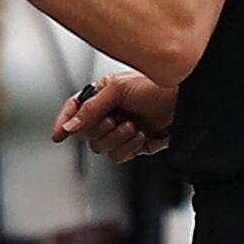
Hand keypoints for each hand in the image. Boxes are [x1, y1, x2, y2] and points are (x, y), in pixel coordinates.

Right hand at [54, 72, 175, 160]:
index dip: (64, 122)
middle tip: (115, 120)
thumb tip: (70, 127)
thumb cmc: (156, 86)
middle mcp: (108, 114)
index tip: (59, 135)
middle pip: (86, 134)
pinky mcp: (133, 145)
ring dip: (117, 139)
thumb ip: (90, 109)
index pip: (74, 110)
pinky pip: (119, 156)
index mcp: (101, 96)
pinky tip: (141, 135)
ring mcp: (120, 131)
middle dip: (101, 130)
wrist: (184, 101)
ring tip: (133, 126)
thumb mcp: (118, 89)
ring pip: (101, 148)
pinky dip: (129, 147)